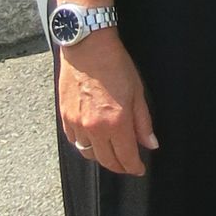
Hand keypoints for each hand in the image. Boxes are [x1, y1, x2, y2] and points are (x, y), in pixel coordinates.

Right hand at [57, 33, 157, 175]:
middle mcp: (94, 128)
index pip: (126, 157)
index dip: (134, 167)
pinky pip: (74, 141)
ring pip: (88, 153)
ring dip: (101, 157)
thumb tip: (150, 144)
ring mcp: (77, 123)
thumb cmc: (115, 65)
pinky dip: (84, 145)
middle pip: (106, 161)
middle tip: (128, 164)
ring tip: (111, 152)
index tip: (139, 169)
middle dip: (119, 166)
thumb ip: (143, 122)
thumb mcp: (137, 92)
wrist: (87, 47)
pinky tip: (93, 139)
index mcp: (116, 123)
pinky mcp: (65, 116)